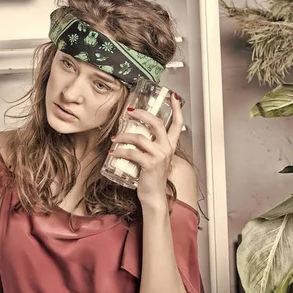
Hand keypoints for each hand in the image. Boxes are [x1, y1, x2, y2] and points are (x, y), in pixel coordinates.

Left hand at [109, 93, 183, 207]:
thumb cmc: (151, 177)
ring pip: (140, 138)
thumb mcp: (155, 158)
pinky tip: (114, 151)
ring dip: (124, 136)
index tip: (173, 96)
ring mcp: (160, 156)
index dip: (176, 109)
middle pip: (157, 124)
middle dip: (143, 114)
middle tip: (130, 112)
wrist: (153, 196)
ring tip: (115, 138)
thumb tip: (135, 134)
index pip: (178, 124)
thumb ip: (150, 146)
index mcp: (170, 145)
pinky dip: (121, 150)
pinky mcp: (150, 164)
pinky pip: (132, 152)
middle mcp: (167, 148)